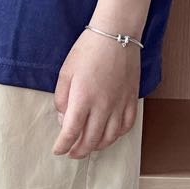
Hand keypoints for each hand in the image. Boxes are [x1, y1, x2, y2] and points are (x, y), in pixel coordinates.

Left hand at [51, 28, 140, 157]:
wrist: (116, 35)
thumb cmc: (87, 50)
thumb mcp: (66, 72)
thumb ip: (62, 98)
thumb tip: (64, 119)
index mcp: (83, 99)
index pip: (71, 132)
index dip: (63, 145)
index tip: (58, 150)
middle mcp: (103, 106)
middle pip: (90, 140)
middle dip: (79, 151)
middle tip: (72, 153)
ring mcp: (120, 104)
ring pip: (110, 137)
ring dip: (97, 146)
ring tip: (89, 146)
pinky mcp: (132, 100)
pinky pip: (126, 126)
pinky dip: (117, 135)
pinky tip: (109, 135)